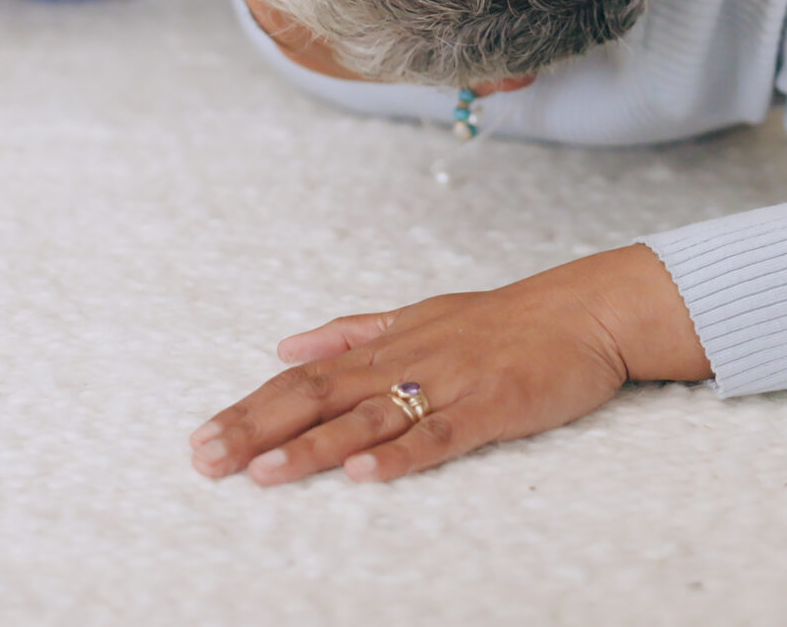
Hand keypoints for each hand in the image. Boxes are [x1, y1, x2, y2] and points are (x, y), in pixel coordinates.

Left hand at [189, 246, 710, 486]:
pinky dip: (400, 456)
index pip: (301, 378)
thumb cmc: (502, 320)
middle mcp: (405, 363)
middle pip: (318, 396)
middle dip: (257, 428)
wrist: (585, 311)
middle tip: (206, 460)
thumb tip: (285, 343)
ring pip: (368, 420)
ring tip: (263, 473)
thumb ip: (351, 332)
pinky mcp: (490, 408)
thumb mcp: (416, 316)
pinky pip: (439, 436)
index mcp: (384, 347)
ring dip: (312, 447)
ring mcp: (447, 385)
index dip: (249, 407)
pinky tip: (363, 476)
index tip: (201, 437)